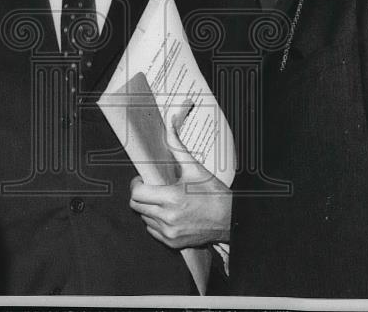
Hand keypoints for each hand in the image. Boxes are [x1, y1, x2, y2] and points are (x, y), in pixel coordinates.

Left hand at [129, 106, 231, 248]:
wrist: (230, 219)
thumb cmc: (215, 194)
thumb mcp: (195, 168)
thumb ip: (177, 146)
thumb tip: (169, 124)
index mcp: (171, 198)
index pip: (137, 194)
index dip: (137, 184)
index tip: (143, 180)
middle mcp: (168, 218)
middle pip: (136, 206)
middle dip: (141, 195)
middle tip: (152, 188)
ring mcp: (169, 233)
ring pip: (143, 219)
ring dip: (148, 209)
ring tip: (163, 201)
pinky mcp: (173, 243)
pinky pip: (153, 231)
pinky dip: (156, 222)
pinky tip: (169, 214)